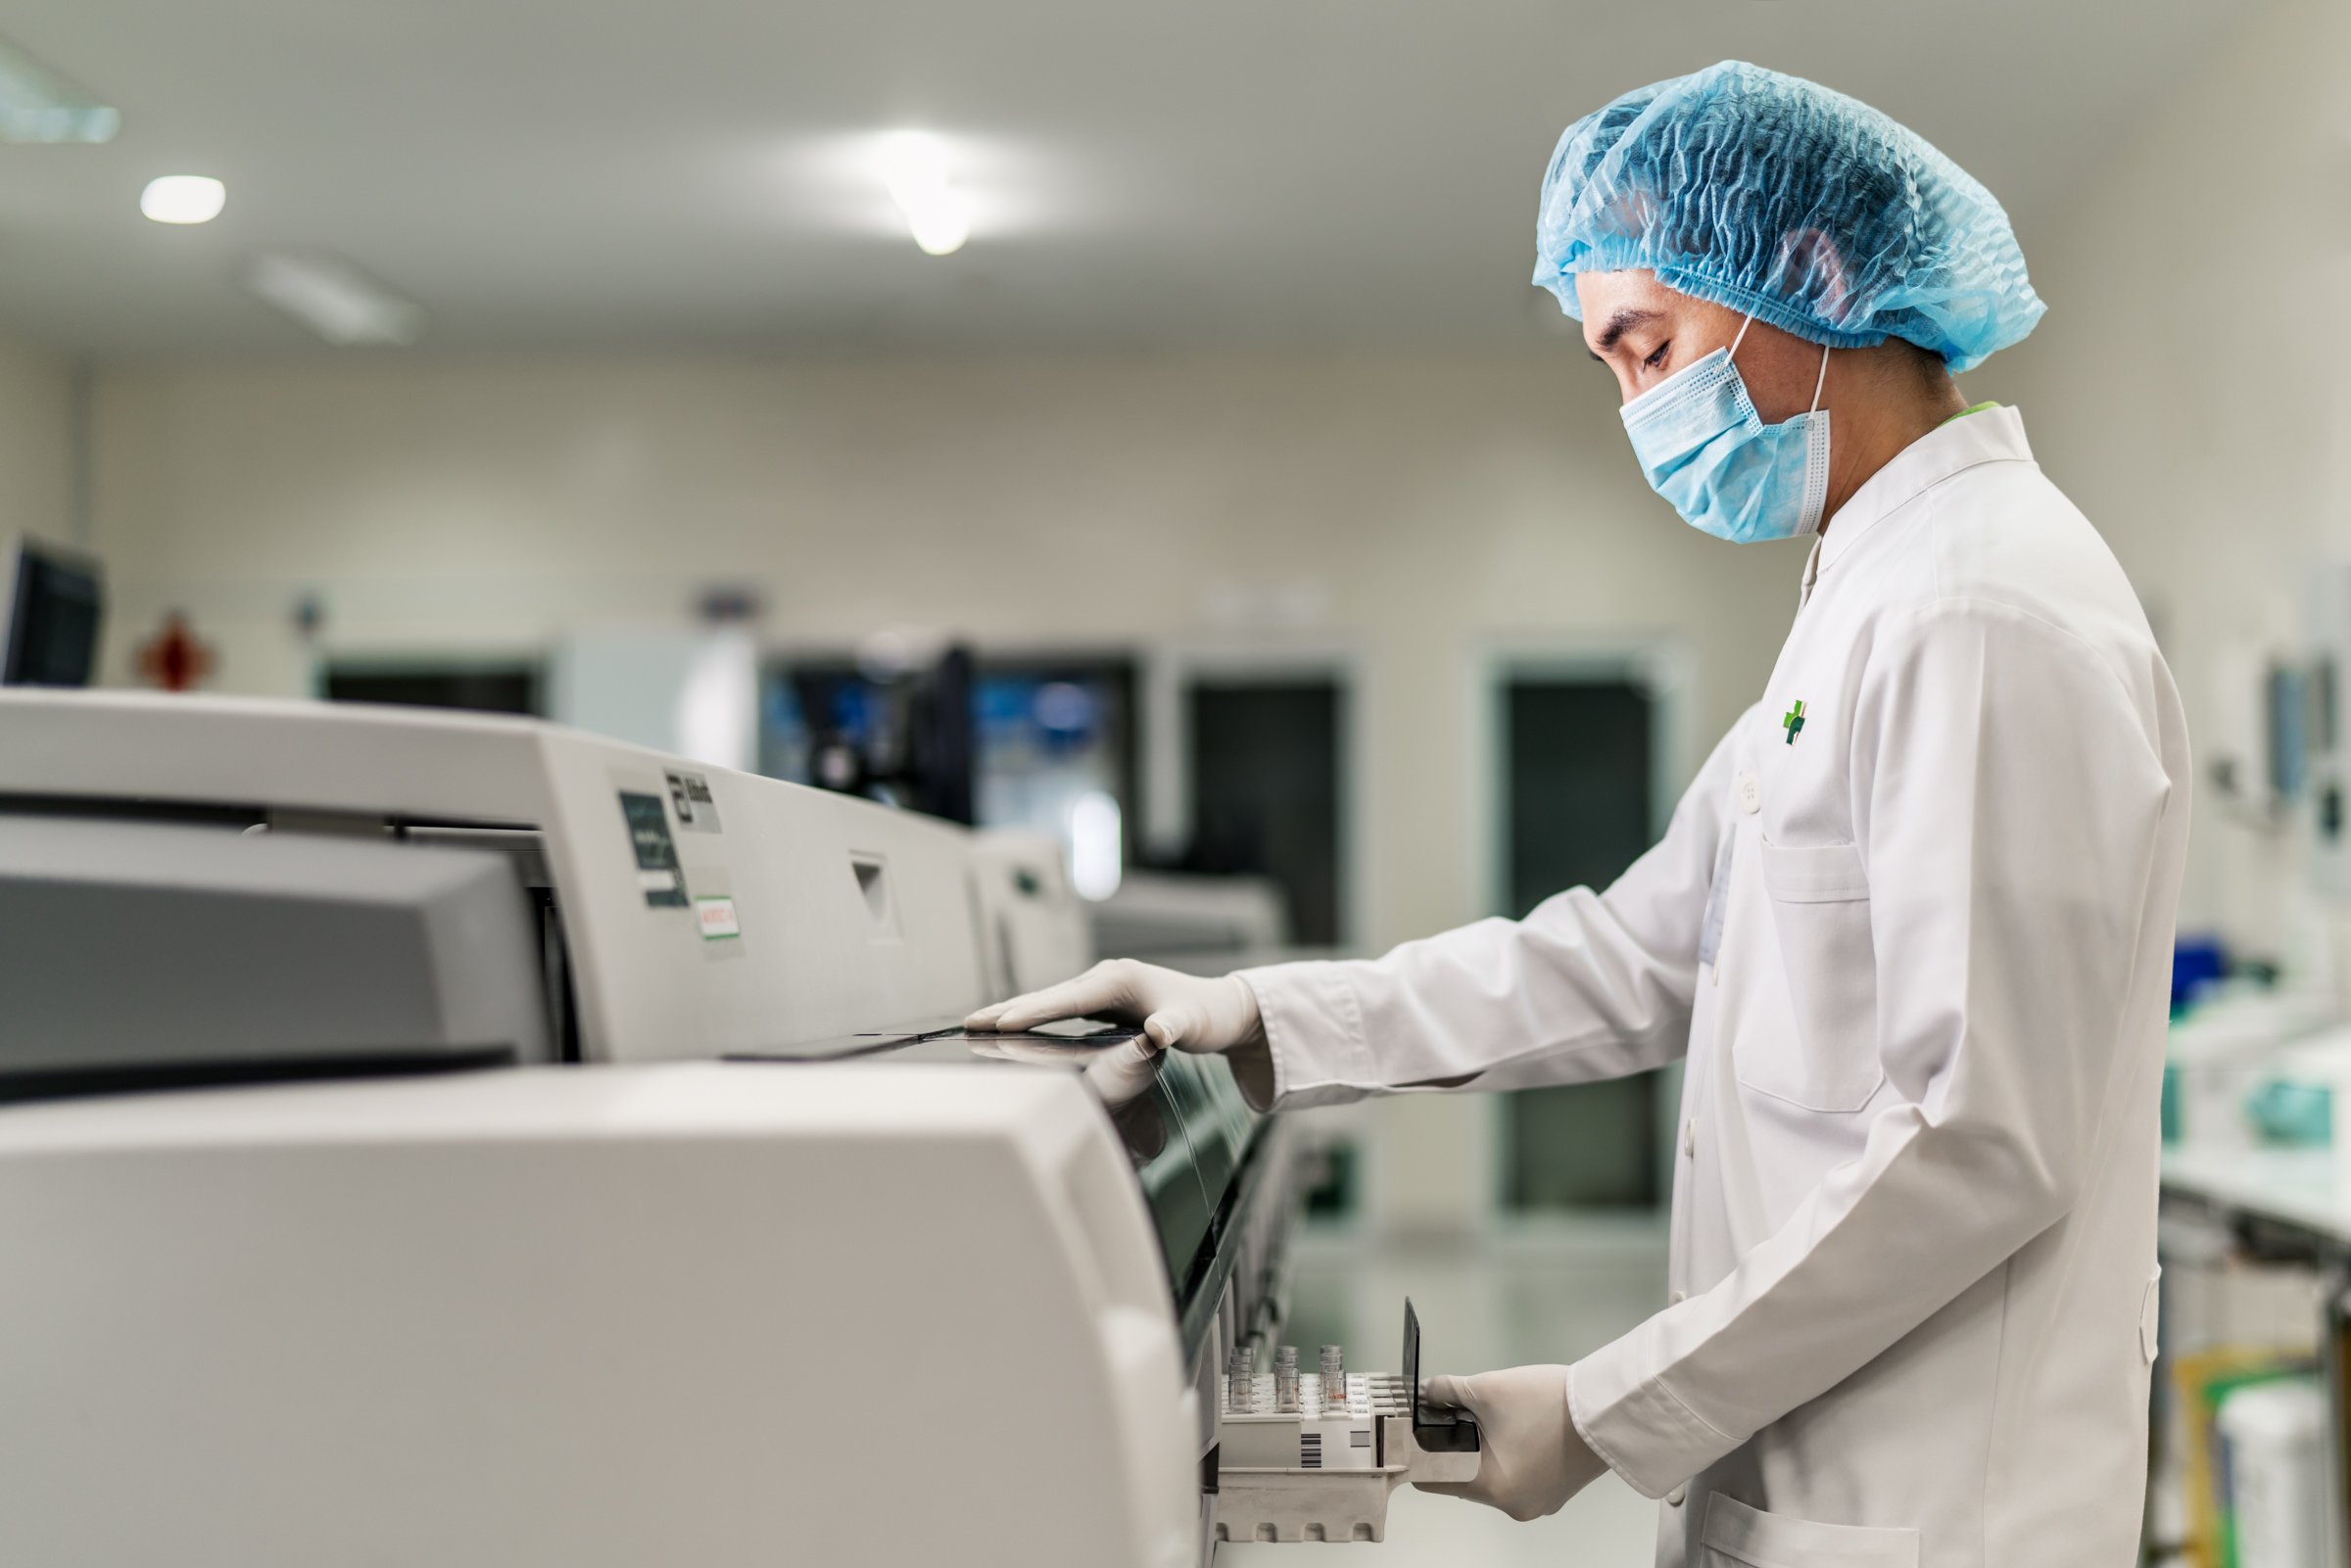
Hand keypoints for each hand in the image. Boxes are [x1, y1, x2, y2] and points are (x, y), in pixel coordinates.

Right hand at [966, 959, 1271, 1105]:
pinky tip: (1012, 1026)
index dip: (1034, 1011)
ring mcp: (1102, 987)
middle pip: (1048, 995)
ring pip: (1049, 1000)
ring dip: (1014, 1011)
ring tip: (976, 1025)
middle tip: (969, 1023)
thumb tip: (1157, 1031)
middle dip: (1008, 1008)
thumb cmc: (1205, 1017)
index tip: (1002, 1023)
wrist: (1221, 1009)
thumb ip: (1172, 1027)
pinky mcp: (1102, 1000)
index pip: (1067, 999)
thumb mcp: (1191, 1024)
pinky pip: (1059, 1008)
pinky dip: (1033, 1015)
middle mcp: (1106, 977)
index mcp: (1119, 980)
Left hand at [1415, 1365, 1609, 1521]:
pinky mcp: (1556, 1493)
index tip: (1418, 1427)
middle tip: (1454, 1412)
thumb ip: (1447, 1392)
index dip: (1419, 1452)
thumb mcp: (1486, 1388)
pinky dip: (1509, 1457)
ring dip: (1482, 1450)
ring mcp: (1538, 1503)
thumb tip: (1428, 1394)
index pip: (1432, 1480)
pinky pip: (1518, 1477)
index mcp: (1491, 1487)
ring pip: (1491, 1477)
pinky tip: (1517, 1429)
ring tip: (1490, 1417)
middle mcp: (1512, 1506)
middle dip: (1454, 1445)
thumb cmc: (1545, 1401)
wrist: (1605, 1407)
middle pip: (1462, 1477)